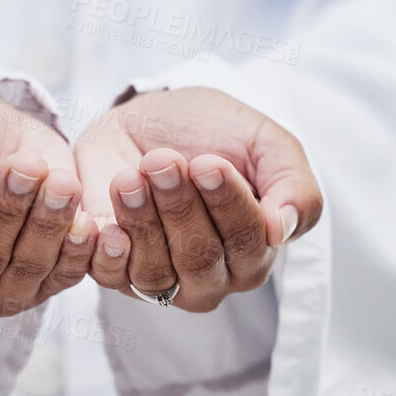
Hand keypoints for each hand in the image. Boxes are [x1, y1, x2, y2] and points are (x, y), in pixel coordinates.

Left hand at [73, 87, 321, 312]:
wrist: (150, 116)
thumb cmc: (215, 131)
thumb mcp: (264, 141)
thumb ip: (292, 184)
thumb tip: (282, 229)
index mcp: (256, 248)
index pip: (248, 240)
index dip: (227, 203)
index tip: (208, 163)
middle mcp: (213, 276)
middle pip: (200, 258)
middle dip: (180, 207)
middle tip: (162, 160)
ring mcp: (164, 279)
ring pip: (155, 270)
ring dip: (141, 220)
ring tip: (130, 176)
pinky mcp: (116, 270)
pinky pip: (110, 276)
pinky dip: (106, 254)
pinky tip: (103, 226)